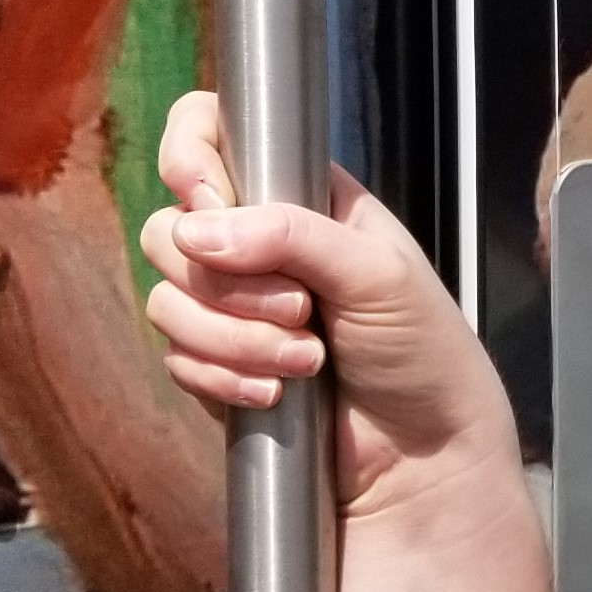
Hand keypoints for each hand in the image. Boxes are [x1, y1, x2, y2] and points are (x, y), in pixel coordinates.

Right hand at [138, 90, 519, 520]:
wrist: (424, 457)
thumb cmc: (422, 349)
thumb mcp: (376, 273)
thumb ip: (291, 235)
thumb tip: (195, 228)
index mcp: (299, 194)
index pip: (206, 133)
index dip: (190, 160)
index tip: (210, 204)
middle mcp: (255, 241)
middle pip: (169, 228)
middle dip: (229, 284)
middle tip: (302, 311)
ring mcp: (230, 306)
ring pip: (167, 299)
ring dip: (233, 339)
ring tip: (307, 363)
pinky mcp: (215, 365)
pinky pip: (176, 358)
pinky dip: (220, 378)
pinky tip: (275, 396)